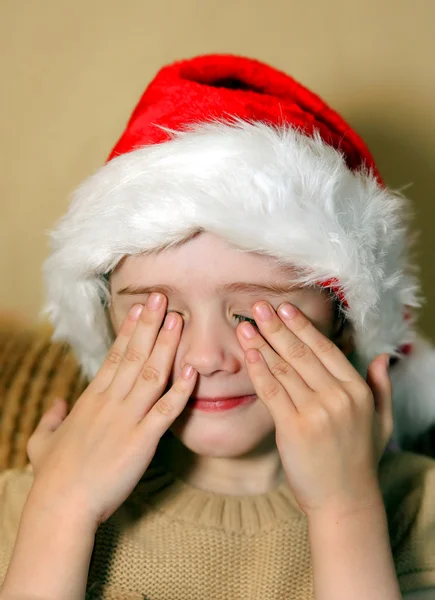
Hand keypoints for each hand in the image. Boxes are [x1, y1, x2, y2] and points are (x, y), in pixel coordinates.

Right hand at [26, 294, 196, 529]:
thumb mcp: (42, 442)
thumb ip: (50, 419)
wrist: (61, 505)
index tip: (140, 309)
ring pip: (151, 373)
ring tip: (179, 320)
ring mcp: (127, 419)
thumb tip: (56, 404)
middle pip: (134, 355)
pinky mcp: (142, 440)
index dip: (129, 330)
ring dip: (167, 345)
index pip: (114, 356)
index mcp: (91, 399)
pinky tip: (193, 369)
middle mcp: (110, 402)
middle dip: (150, 324)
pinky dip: (181, 389)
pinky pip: (166, 410)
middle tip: (163, 297)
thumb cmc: (52, 476)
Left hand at [236, 301, 391, 518]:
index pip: (326, 349)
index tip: (285, 308)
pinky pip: (272, 392)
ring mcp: (316, 413)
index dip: (302, 327)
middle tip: (258, 306)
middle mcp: (338, 397)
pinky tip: (248, 354)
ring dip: (262, 344)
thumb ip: (381, 387)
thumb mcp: (381, 421)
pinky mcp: (294, 429)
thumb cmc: (359, 460)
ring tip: (246, 325)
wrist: (345, 502)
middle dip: (277, 327)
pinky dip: (258, 371)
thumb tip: (382, 357)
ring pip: (284, 369)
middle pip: (301, 354)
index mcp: (357, 391)